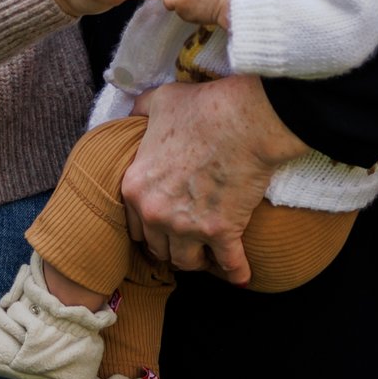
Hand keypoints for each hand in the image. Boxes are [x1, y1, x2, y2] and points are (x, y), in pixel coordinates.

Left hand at [120, 75, 307, 283]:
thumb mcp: (160, 101)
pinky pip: (229, 265)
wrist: (244, 119)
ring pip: (187, 261)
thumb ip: (141, 110)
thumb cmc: (202, 108)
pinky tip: (241, 278)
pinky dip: (236, 272)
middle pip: (158, 247)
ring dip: (198, 260)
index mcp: (135, 186)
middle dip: (171, 246)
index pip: (133, 224)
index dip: (148, 226)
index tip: (162, 226)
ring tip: (208, 257)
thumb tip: (134, 113)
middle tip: (185, 241)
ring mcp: (188, 226)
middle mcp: (156, 213)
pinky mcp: (222, 232)